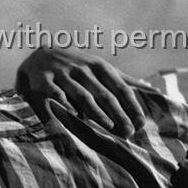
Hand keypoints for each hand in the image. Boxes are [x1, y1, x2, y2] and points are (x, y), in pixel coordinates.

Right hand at [15, 47, 146, 137]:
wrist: (40, 55)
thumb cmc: (76, 66)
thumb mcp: (98, 67)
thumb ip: (121, 78)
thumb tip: (147, 86)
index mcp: (99, 67)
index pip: (120, 88)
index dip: (131, 106)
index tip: (140, 123)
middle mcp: (82, 69)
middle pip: (104, 94)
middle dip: (118, 114)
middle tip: (128, 132)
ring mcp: (63, 74)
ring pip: (82, 95)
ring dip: (96, 112)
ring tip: (108, 127)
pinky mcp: (44, 80)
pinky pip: (56, 93)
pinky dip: (64, 103)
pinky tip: (73, 115)